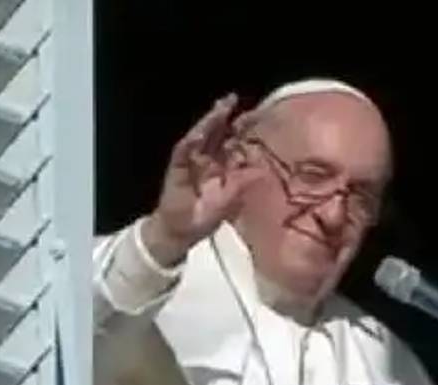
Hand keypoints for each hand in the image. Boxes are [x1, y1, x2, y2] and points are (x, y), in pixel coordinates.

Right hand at [142, 94, 258, 265]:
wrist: (180, 232)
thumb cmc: (204, 217)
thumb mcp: (230, 201)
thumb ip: (242, 184)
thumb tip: (261, 171)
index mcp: (219, 165)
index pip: (230, 142)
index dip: (240, 129)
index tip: (254, 115)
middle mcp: (205, 159)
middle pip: (214, 133)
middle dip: (222, 116)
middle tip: (232, 99)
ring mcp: (189, 162)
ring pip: (199, 137)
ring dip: (208, 123)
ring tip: (218, 110)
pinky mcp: (176, 169)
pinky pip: (182, 153)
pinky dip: (190, 144)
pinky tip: (198, 134)